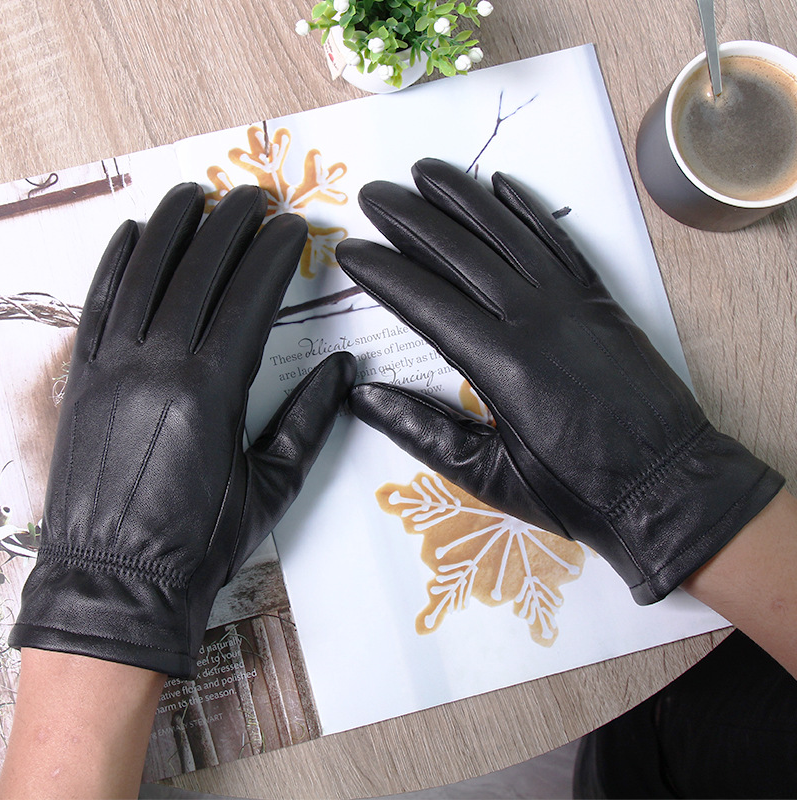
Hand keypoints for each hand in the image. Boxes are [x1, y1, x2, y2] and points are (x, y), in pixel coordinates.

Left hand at [9, 183, 354, 676]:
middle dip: (230, 224)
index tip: (293, 230)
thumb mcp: (274, 487)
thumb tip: (343, 370)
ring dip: (172, 227)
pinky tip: (131, 233)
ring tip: (196, 194)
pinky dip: (114, 263)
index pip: (249, 297)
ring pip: (144, 275)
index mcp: (212, 390)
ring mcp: (112, 367)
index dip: (274, 255)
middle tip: (254, 197)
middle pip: (198, 271)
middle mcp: (158, 365)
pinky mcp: (81, 379)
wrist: (117, 582)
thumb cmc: (201, 541)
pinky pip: (95, 305)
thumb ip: (310, 420)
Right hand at [336, 158, 782, 603]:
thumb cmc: (577, 491)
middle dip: (411, 220)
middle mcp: (535, 319)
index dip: (384, 273)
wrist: (667, 486)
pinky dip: (529, 210)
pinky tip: (502, 184)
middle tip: (373, 195)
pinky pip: (560, 241)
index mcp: (502, 365)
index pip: (427, 303)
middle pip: (462, 254)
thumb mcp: (489, 478)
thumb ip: (423, 433)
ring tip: (424, 171)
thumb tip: (362, 398)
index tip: (351, 251)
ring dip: (463, 198)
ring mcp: (572, 302)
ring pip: (508, 234)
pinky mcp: (600, 299)